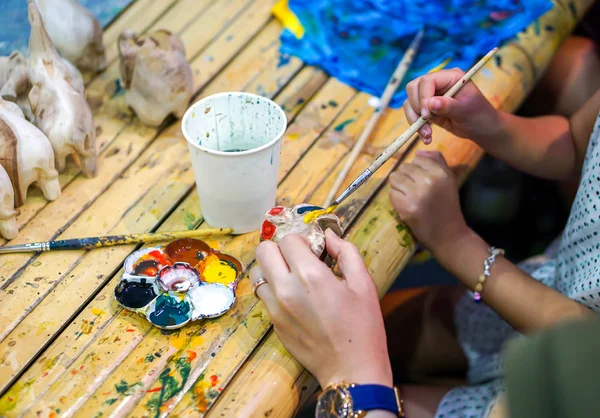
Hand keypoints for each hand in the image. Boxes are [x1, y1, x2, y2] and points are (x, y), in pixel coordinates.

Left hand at [251, 230, 392, 388]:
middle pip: (263, 250)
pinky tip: (294, 297)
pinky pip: (263, 295)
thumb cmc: (363, 326)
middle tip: (298, 258)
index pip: (288, 239)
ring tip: (292, 276)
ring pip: (257, 272)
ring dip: (272, 268)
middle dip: (280, 249)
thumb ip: (346, 252)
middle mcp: (286, 289)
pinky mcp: (273, 323)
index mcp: (310, 275)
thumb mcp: (364, 283)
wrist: (352, 370)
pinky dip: (273, 289)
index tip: (313, 249)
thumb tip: (329, 235)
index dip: (302, 240)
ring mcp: (276, 308)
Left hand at [389, 150, 467, 250]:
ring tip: (410, 197)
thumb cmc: (447, 206)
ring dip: (399, 188)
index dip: (417, 170)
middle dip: (406, 178)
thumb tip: (418, 152)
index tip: (422, 181)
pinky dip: (396, 200)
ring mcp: (416, 194)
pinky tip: (407, 206)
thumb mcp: (448, 179)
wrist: (449, 234)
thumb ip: (436, 161)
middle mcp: (429, 180)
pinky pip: (391, 194)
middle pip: (403, 168)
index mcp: (440, 172)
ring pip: (394, 179)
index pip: (417, 159)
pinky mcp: (406, 207)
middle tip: (415, 191)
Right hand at [404, 68, 498, 143]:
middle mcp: (438, 84)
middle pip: (413, 88)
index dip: (423, 97)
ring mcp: (431, 96)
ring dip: (414, 120)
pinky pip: (413, 115)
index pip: (427, 81)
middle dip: (416, 108)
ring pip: (410, 103)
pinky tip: (427, 137)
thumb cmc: (479, 115)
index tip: (426, 115)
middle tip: (425, 123)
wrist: (481, 128)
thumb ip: (448, 106)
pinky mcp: (427, 109)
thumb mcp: (466, 110)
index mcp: (450, 77)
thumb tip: (430, 104)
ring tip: (427, 135)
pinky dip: (416, 127)